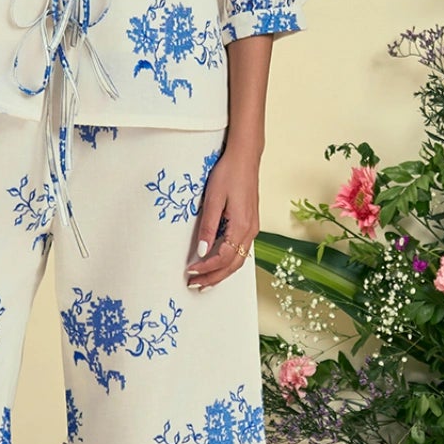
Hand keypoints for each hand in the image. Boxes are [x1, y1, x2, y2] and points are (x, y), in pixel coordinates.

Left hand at [185, 144, 258, 289]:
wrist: (245, 158)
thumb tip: (202, 252)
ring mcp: (252, 228)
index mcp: (241, 226)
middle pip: (233, 265)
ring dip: (221, 272)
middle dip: (214, 277)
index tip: (191, 272)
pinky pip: (241, 250)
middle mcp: (250, 230)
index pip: (224, 257)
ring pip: (238, 260)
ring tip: (204, 281)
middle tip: (195, 285)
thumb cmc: (228, 174)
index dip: (207, 268)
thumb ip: (208, 227)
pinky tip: (217, 263)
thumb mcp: (213, 199)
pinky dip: (228, 261)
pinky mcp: (250, 223)